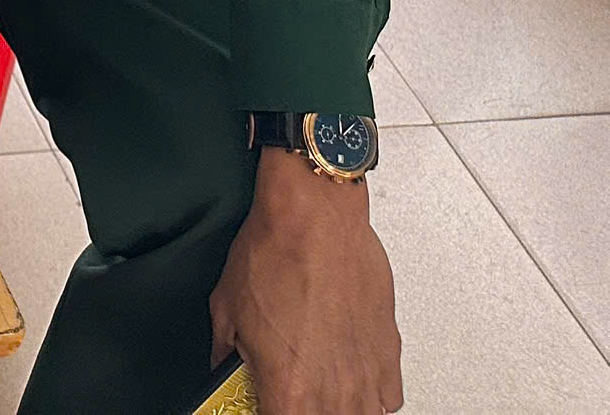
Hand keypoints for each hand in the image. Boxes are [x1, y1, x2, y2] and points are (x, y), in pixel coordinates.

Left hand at [209, 150, 402, 412]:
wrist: (315, 217)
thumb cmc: (276, 254)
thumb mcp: (227, 309)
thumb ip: (225, 353)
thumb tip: (223, 364)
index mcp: (289, 391)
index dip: (265, 413)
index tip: (261, 403)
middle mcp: (334, 392)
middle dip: (302, 409)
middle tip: (288, 391)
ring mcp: (367, 377)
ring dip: (335, 407)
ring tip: (316, 389)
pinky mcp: (389, 356)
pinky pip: (386, 399)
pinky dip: (368, 396)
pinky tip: (348, 380)